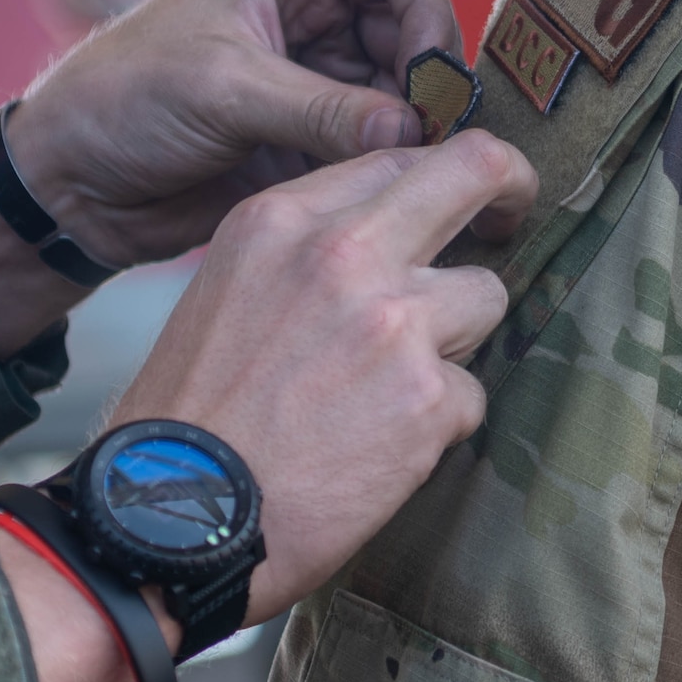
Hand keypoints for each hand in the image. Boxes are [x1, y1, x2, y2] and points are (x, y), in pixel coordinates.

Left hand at [0, 0, 462, 356]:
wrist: (67, 184)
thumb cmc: (122, 102)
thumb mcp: (223, 90)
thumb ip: (322, 108)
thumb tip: (414, 131)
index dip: (428, 13)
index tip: (431, 78)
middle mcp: (310, 15)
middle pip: (412, 32)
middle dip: (428, 82)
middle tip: (435, 140)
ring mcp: (313, 80)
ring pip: (401, 95)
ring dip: (415, 131)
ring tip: (418, 172)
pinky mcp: (309, 140)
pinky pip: (375, 146)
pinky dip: (392, 168)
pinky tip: (397, 194)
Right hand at [0, 129, 535, 681]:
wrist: (168, 523)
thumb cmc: (186, 419)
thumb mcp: (224, 291)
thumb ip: (301, 256)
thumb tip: (379, 245)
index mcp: (280, 220)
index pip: (394, 158)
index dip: (432, 180)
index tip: (453, 204)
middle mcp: (343, 253)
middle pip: (475, 171)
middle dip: (507, 190)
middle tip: (513, 216)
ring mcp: (393, 322)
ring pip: (487, 295)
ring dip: (455, 340)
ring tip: (391, 390)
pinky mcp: (428, 399)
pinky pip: (470, 394)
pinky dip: (436, 425)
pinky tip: (376, 451)